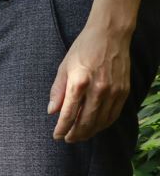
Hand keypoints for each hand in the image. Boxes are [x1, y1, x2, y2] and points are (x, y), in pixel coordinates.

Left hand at [49, 24, 130, 141]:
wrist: (110, 36)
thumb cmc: (83, 49)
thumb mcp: (64, 67)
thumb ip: (57, 91)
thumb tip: (52, 111)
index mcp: (79, 82)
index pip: (69, 114)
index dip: (62, 128)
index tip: (56, 136)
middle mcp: (98, 89)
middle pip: (86, 121)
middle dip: (75, 134)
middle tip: (67, 139)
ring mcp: (114, 91)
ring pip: (101, 121)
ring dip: (89, 132)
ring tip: (79, 136)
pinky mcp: (124, 91)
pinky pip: (113, 114)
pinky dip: (103, 124)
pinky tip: (95, 127)